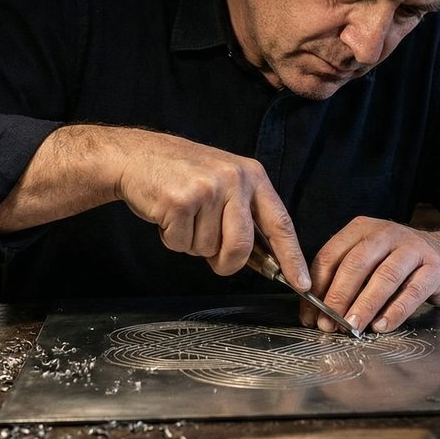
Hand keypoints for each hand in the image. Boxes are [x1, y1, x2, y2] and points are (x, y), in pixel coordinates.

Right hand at [113, 129, 308, 285]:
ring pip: (208, 248)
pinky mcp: (180, 201)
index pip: (280, 223)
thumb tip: (264, 259)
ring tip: (184, 215)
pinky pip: (182, 243)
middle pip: (241, 246)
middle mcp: (234, 180)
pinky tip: (168, 214)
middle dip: (226, 262)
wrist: (138, 156)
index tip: (301, 282)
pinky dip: (172, 238)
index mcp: (252, 176)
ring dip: (192, 243)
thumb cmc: (182, 174)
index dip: (291, 257)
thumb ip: (245, 215)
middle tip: (212, 255)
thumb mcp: (225, 181)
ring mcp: (207, 189)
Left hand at [304, 217, 439, 334]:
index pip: (331, 255)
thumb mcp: (369, 260)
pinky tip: (381, 326)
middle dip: (339, 296)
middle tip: (329, 322)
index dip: (318, 286)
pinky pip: (412, 291)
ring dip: (365, 305)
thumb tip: (316, 313)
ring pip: (384, 277)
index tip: (310, 314)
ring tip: (352, 326)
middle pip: (356, 264)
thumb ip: (344, 279)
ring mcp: (413, 247)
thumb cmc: (398, 263)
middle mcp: (386, 233)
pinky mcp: (434, 267)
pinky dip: (395, 311)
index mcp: (362, 229)